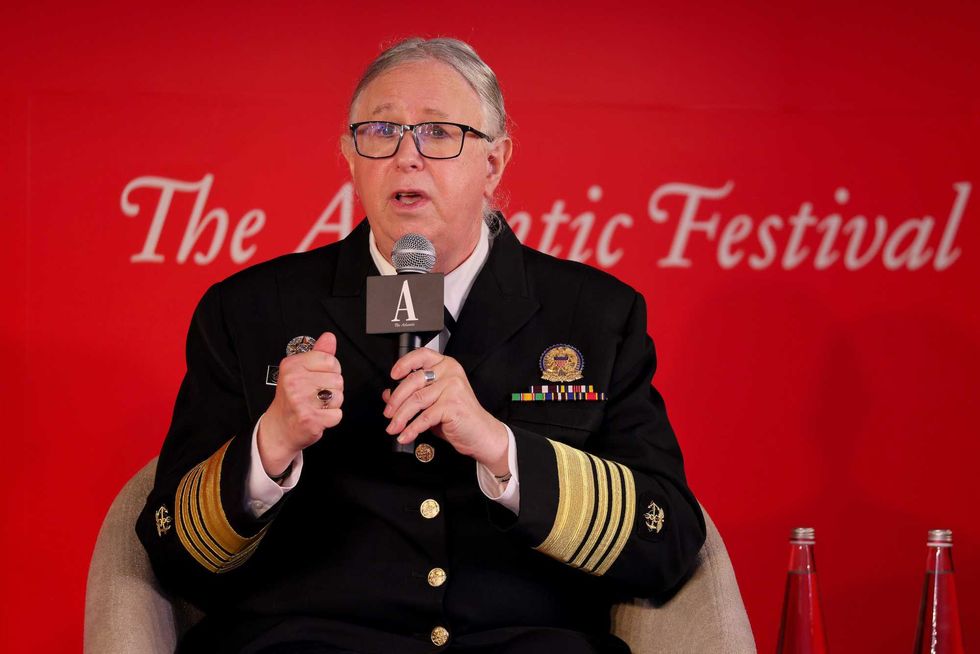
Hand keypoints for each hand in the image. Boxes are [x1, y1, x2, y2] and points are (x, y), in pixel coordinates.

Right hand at [258, 332, 343, 475]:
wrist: (280, 427)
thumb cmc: (292, 399)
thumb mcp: (300, 371)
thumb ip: (318, 354)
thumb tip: (329, 337)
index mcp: (292, 366)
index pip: (330, 360)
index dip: (331, 370)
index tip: (319, 378)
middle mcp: (294, 382)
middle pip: (337, 379)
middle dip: (332, 389)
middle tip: (315, 395)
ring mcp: (301, 401)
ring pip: (339, 396)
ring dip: (332, 404)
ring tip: (316, 405)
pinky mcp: (310, 419)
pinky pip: (337, 414)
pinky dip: (331, 418)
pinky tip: (318, 416)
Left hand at [383, 348, 508, 475]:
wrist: (481, 434)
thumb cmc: (458, 416)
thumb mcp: (432, 402)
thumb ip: (412, 395)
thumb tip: (388, 395)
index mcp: (446, 366)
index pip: (422, 355)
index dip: (404, 363)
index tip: (393, 375)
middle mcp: (450, 373)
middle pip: (414, 380)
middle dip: (396, 400)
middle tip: (388, 413)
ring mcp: (453, 388)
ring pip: (416, 400)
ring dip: (401, 417)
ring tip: (394, 428)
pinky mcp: (452, 405)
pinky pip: (424, 417)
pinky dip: (411, 429)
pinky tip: (406, 436)